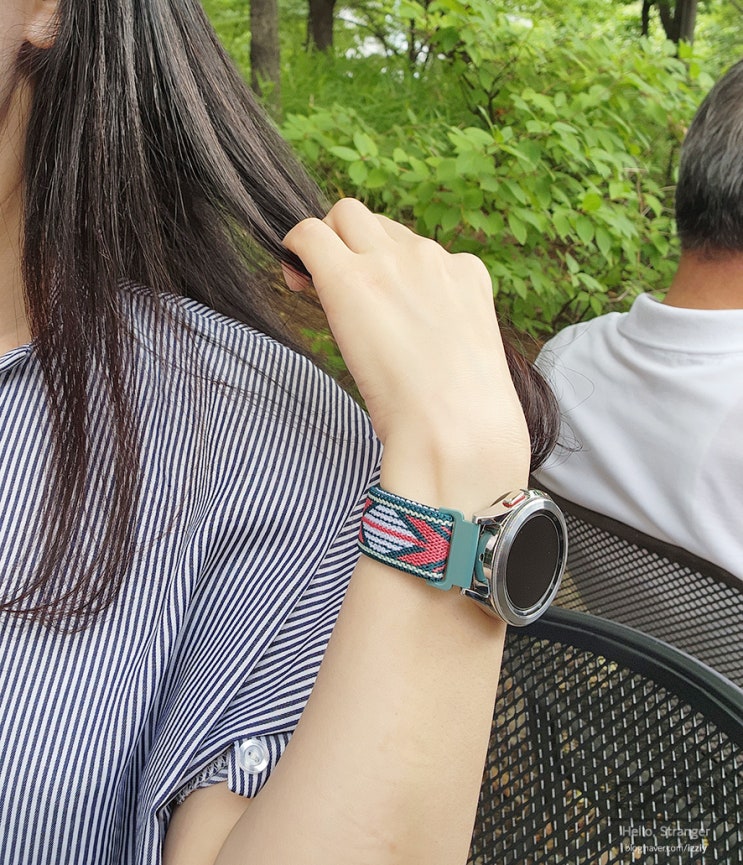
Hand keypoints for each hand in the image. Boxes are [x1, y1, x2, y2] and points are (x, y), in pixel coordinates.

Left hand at [283, 199, 529, 511]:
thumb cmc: (461, 415)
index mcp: (466, 274)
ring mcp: (391, 261)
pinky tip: (294, 279)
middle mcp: (430, 257)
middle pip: (376, 222)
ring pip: (345, 214)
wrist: (456, 428)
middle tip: (333, 288)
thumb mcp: (462, 358)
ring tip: (312, 286)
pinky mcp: (350, 277)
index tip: (370, 300)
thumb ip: (438, 331)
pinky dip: (294, 247)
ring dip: (327, 242)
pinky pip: (309, 233)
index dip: (382, 267)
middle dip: (351, 244)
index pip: (413, 248)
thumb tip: (403, 340)